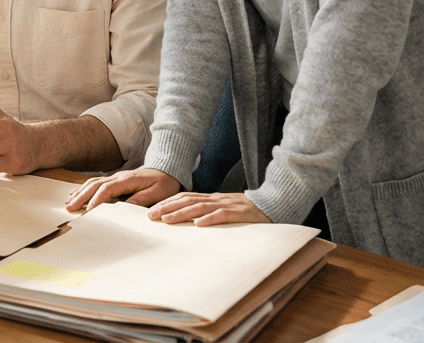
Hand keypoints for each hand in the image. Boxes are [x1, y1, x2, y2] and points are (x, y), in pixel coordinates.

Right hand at [65, 167, 179, 211]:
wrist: (168, 170)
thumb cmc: (164, 183)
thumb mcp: (158, 193)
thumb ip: (142, 199)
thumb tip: (125, 207)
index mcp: (128, 180)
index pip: (108, 189)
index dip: (96, 200)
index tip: (89, 211)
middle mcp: (119, 176)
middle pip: (95, 184)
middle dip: (81, 196)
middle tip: (70, 208)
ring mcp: (116, 177)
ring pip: (92, 182)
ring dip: (80, 192)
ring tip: (68, 204)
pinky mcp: (115, 180)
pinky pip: (96, 182)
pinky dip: (84, 188)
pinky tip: (76, 195)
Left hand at [146, 192, 271, 225]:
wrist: (271, 204)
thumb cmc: (245, 211)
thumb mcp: (223, 209)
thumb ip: (208, 211)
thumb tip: (188, 220)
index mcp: (211, 198)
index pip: (185, 198)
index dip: (167, 203)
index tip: (152, 210)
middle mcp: (216, 199)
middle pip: (187, 201)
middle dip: (167, 207)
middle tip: (151, 216)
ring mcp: (227, 205)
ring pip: (200, 207)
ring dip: (182, 213)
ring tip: (167, 220)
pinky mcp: (239, 214)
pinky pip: (222, 216)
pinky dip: (210, 219)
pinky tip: (198, 225)